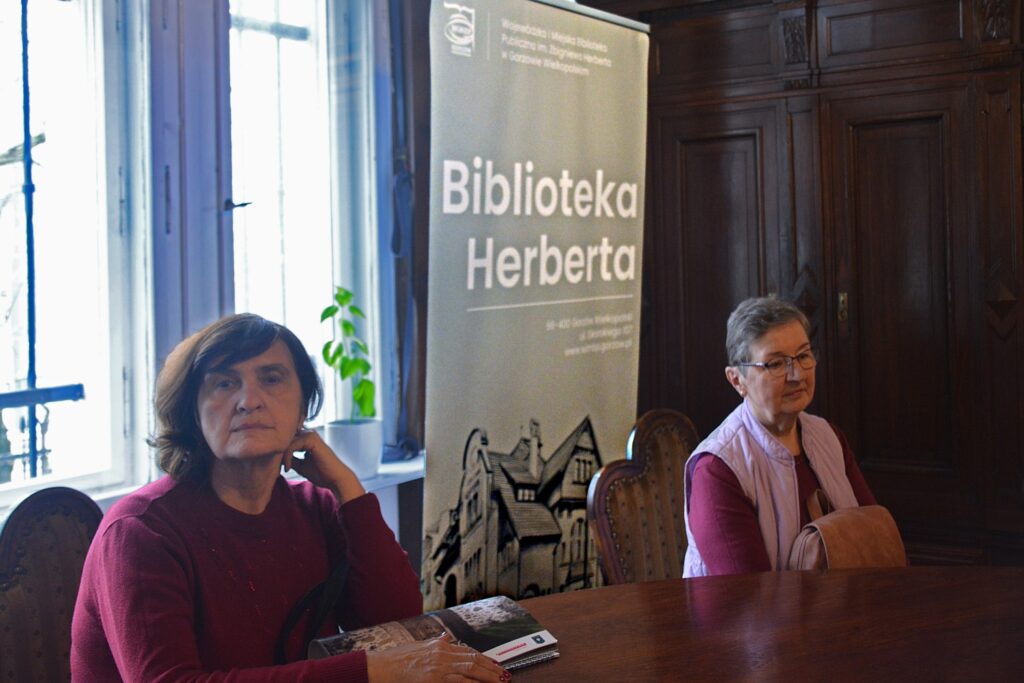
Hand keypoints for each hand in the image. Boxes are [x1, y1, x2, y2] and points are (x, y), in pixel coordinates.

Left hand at [284, 429, 365, 503]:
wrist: (335, 478)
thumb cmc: (321, 473)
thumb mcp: (300, 465)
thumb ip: (289, 459)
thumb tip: (275, 457)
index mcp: (306, 438)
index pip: (287, 440)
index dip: (279, 452)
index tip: (277, 466)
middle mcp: (308, 433)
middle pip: (285, 439)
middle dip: (279, 453)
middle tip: (276, 467)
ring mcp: (311, 435)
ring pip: (287, 442)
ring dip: (282, 456)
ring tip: (284, 469)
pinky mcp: (312, 440)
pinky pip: (292, 445)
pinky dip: (287, 457)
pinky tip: (288, 468)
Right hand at [366, 633, 509, 681]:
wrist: (379, 668)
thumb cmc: (396, 660)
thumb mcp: (418, 647)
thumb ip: (435, 643)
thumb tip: (446, 637)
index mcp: (439, 647)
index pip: (468, 652)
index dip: (485, 659)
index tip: (496, 665)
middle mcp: (442, 655)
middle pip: (473, 661)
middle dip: (491, 669)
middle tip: (505, 676)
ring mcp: (439, 668)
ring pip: (470, 672)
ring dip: (487, 678)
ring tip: (500, 682)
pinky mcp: (434, 680)